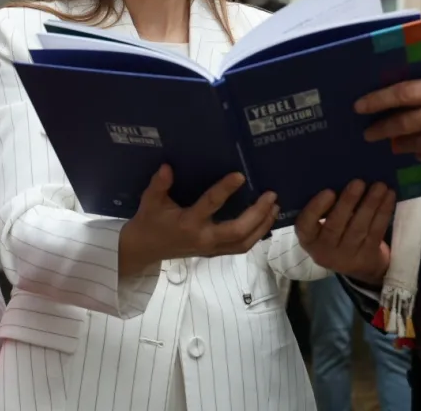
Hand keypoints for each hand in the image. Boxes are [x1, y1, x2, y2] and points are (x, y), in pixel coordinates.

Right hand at [119, 164, 278, 276]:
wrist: (146, 249)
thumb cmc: (149, 221)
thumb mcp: (150, 201)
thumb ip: (159, 184)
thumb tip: (168, 167)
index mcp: (188, 223)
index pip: (210, 205)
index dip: (225, 190)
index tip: (240, 175)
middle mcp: (203, 238)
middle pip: (237, 231)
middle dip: (257, 214)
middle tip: (271, 196)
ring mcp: (211, 248)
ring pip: (244, 243)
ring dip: (262, 225)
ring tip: (274, 207)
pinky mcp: (215, 253)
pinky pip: (241, 247)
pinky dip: (256, 235)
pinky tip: (265, 221)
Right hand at [295, 180, 394, 285]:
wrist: (355, 263)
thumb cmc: (334, 232)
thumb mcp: (322, 224)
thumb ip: (325, 207)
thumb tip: (341, 177)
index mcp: (308, 238)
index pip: (305, 225)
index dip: (316, 209)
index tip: (329, 191)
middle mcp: (325, 250)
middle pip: (335, 226)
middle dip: (348, 202)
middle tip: (358, 182)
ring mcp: (347, 256)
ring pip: (359, 228)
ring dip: (371, 204)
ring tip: (379, 186)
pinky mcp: (368, 256)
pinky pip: (376, 232)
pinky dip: (383, 213)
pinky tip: (389, 196)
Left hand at [355, 61, 420, 170]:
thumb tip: (413, 59)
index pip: (405, 92)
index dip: (379, 99)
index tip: (360, 105)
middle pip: (404, 121)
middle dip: (381, 127)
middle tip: (367, 132)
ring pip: (413, 142)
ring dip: (398, 143)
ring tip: (391, 142)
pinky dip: (420, 153)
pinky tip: (418, 149)